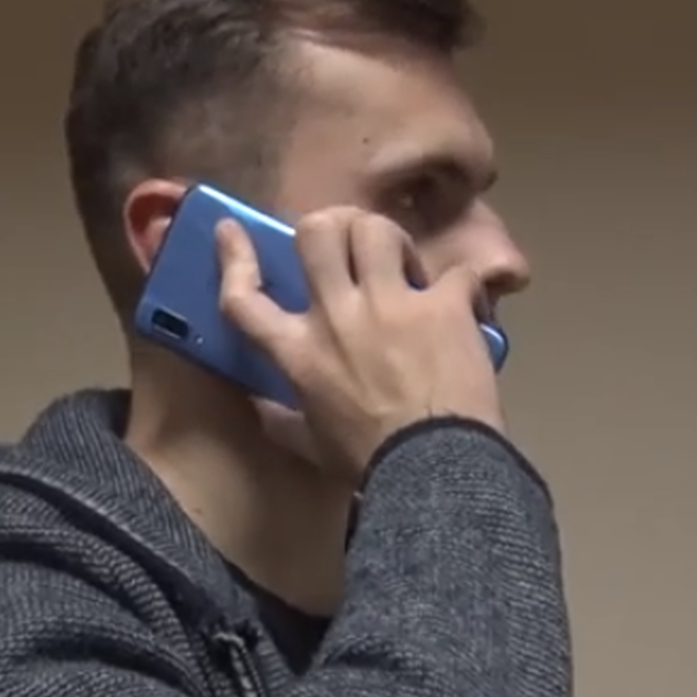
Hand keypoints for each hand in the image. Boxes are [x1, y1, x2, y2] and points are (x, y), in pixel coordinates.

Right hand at [215, 208, 504, 479]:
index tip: (230, 229)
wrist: (433, 469)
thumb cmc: (367, 461)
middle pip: (317, 233)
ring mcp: (392, 303)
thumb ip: (279, 420)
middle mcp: (337, 314)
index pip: (244, 297)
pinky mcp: (444, 305)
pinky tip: (466, 302)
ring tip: (404, 265)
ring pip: (376, 230)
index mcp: (299, 351)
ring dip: (390, 240)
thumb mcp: (309, 445)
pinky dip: (463, 284)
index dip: (234, 257)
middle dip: (331, 227)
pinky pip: (455, 272)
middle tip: (351, 246)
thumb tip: (258, 406)